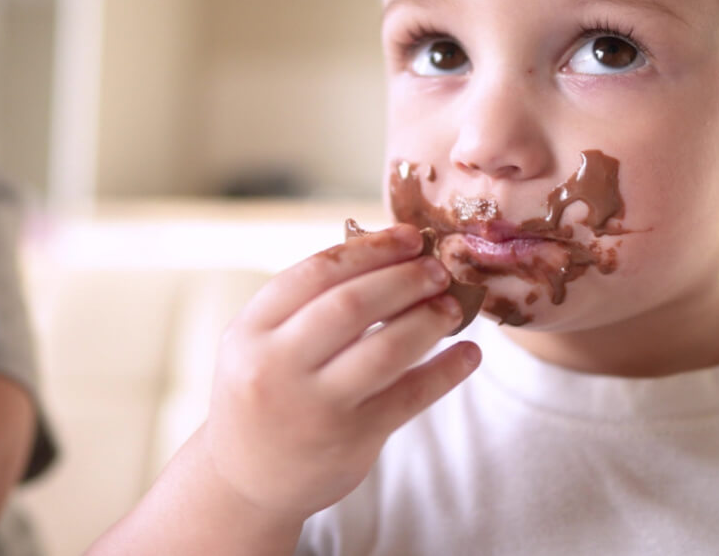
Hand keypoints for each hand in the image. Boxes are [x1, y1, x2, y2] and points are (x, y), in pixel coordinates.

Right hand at [202, 224, 480, 519]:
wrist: (248, 481)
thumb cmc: (268, 391)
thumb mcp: (263, 343)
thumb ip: (313, 302)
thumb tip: (398, 255)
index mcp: (249, 331)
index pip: (316, 272)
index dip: (371, 248)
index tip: (411, 237)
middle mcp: (275, 368)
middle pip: (352, 305)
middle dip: (405, 279)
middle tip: (439, 270)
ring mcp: (314, 407)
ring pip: (387, 350)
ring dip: (429, 320)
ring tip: (454, 306)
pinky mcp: (351, 440)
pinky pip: (411, 396)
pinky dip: (447, 370)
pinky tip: (470, 353)